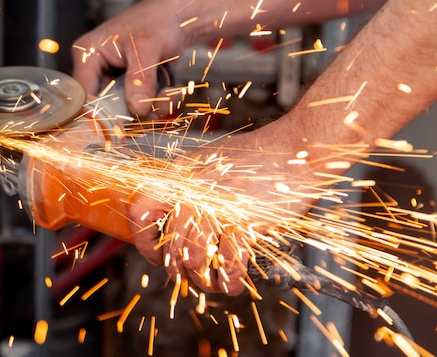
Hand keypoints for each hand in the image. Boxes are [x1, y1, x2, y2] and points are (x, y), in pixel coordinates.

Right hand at [71, 0, 187, 116]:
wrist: (176, 18)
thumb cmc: (156, 21)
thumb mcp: (147, 47)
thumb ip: (141, 78)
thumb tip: (137, 110)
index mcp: (88, 55)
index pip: (83, 93)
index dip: (99, 112)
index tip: (122, 124)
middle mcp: (97, 72)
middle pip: (105, 107)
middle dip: (133, 112)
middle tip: (156, 108)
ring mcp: (114, 82)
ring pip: (126, 111)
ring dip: (150, 109)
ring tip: (170, 94)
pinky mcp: (130, 89)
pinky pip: (141, 108)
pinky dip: (158, 104)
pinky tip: (171, 91)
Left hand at [128, 116, 318, 294]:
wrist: (295, 152)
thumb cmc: (257, 159)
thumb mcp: (210, 162)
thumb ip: (189, 188)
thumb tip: (175, 223)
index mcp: (179, 175)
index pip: (141, 211)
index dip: (144, 240)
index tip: (155, 254)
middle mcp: (191, 191)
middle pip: (168, 246)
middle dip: (177, 270)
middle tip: (189, 276)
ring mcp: (216, 208)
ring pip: (194, 260)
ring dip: (202, 280)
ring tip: (211, 281)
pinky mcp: (244, 223)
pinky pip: (228, 265)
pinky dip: (230, 281)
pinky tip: (233, 283)